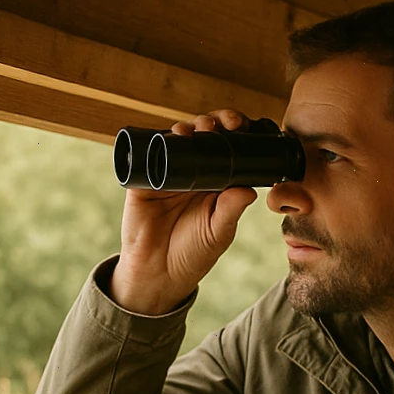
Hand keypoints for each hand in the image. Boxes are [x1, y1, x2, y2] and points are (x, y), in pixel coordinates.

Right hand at [112, 108, 258, 315]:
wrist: (159, 271)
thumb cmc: (194, 253)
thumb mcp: (219, 231)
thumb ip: (231, 210)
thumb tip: (248, 190)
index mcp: (218, 183)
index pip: (230, 150)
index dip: (238, 135)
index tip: (245, 128)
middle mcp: (195, 173)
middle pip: (206, 137)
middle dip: (217, 122)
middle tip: (226, 123)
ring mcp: (169, 172)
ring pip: (180, 139)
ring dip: (192, 126)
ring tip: (201, 128)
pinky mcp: (145, 178)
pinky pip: (151, 153)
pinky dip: (162, 139)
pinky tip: (174, 135)